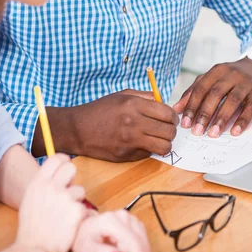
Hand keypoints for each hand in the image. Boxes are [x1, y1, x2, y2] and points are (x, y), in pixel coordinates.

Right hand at [15, 154, 87, 251]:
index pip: (56, 158)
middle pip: (71, 167)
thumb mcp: (29, 200)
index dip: (63, 162)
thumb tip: (54, 177)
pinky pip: (85, 208)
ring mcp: (65, 197)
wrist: (35, 250)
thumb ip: (42, 186)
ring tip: (66, 216)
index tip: (65, 169)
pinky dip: (81, 217)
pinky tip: (71, 225)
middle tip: (69, 192)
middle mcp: (51, 186)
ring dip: (77, 201)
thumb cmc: (31, 229)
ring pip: (81, 190)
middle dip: (73, 179)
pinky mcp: (77, 210)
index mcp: (38, 182)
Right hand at [58, 90, 178, 161]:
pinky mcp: (126, 155)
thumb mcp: (121, 96)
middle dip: (171, 132)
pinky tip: (140, 144)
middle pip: (169, 132)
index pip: (168, 113)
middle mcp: (133, 123)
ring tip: (158, 140)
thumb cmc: (99, 110)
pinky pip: (148, 154)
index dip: (173, 118)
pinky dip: (148, 150)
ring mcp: (130, 141)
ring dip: (165, 144)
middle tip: (166, 131)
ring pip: (164, 147)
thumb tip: (163, 102)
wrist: (78, 129)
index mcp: (133, 105)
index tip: (170, 119)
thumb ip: (144, 97)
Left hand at [72, 210, 151, 251]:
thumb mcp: (86, 248)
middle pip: (139, 246)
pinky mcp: (136, 226)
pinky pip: (145, 244)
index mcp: (111, 221)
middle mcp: (124, 218)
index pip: (130, 244)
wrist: (83, 227)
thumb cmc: (83, 238)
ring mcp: (132, 221)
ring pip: (145, 246)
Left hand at [173, 58, 251, 137]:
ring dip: (221, 118)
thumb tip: (177, 109)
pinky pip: (250, 108)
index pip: (201, 89)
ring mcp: (246, 83)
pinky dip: (242, 121)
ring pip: (232, 101)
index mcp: (216, 71)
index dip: (192, 106)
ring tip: (213, 133)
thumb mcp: (211, 79)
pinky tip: (235, 131)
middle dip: (205, 114)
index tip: (185, 123)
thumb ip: (194, 92)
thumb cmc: (230, 76)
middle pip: (215, 95)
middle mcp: (231, 75)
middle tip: (197, 131)